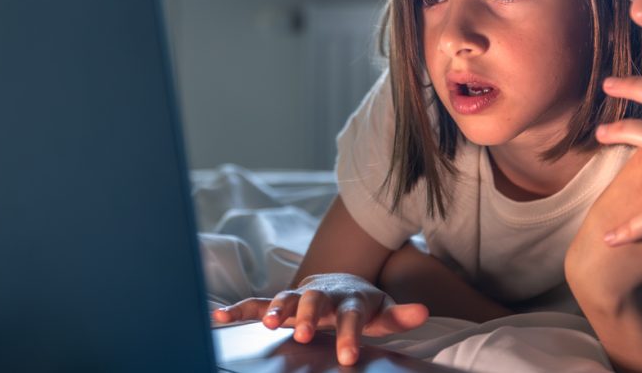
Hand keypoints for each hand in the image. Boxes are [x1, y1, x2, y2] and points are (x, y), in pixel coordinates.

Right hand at [211, 273, 428, 364]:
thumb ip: (399, 315)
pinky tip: (219, 317)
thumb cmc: (363, 305)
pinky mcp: (283, 302)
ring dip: (277, 308)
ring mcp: (301, 296)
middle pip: (316, 302)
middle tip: (303, 335)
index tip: (347, 358)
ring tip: (268, 323)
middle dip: (309, 317)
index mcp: (350, 300)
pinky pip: (258, 303)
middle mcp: (324, 295)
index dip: (349, 336)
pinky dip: (239, 309)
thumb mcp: (383, 311)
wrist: (342, 284)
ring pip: (287, 298)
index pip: (351, 317)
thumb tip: (422, 312)